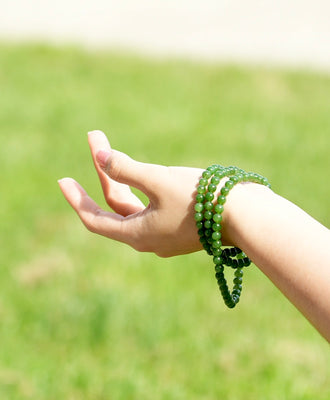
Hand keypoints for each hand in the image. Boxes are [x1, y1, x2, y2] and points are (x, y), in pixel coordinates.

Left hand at [58, 130, 205, 256]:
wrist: (246, 216)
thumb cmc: (201, 198)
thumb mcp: (158, 180)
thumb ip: (127, 168)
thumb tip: (100, 156)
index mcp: (137, 235)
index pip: (95, 219)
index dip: (77, 199)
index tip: (62, 180)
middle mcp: (148, 240)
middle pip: (115, 207)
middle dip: (104, 173)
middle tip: (97, 140)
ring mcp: (164, 236)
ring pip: (133, 206)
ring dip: (122, 178)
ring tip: (111, 150)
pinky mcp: (179, 227)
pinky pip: (150, 208)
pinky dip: (140, 189)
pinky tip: (142, 173)